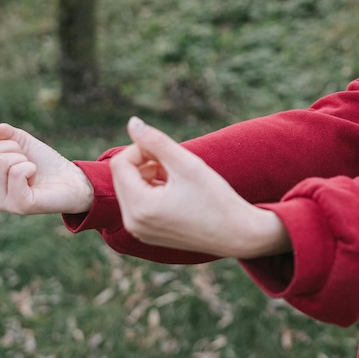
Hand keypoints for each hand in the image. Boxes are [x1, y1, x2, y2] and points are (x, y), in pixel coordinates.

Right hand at [0, 123, 93, 214]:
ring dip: (24, 159)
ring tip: (32, 172)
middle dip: (14, 149)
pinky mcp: (18, 206)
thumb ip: (4, 133)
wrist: (71, 179)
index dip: (3, 142)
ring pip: (0, 161)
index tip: (18, 154)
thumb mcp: (23, 141)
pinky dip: (30, 167)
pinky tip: (35, 178)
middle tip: (28, 162)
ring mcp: (0, 203)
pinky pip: (16, 172)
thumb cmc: (44, 162)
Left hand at [110, 117, 290, 258]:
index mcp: (139, 207)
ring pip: (130, 189)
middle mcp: (133, 223)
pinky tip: (178, 193)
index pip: (121, 163)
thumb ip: (156, 141)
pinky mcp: (148, 235)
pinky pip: (138, 205)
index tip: (168, 152)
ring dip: (149, 176)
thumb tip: (132, 122)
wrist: (238, 234)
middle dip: (144, 163)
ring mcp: (140, 231)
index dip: (141, 149)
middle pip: (122, 177)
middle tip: (175, 164)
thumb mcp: (187, 164)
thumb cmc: (216, 199)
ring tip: (179, 178)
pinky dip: (153, 192)